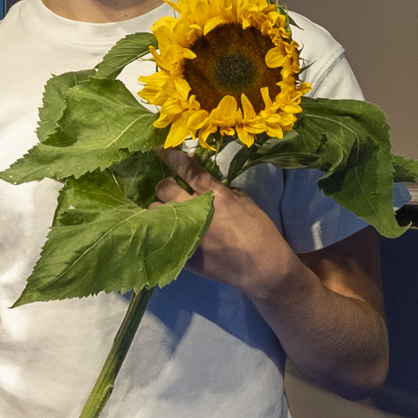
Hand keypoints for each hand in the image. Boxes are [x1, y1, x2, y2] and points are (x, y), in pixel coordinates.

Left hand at [153, 149, 301, 300]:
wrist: (262, 267)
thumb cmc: (259, 231)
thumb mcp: (245, 201)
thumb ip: (222, 189)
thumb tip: (204, 181)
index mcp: (216, 195)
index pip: (188, 169)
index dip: (171, 157)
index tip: (161, 150)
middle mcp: (197, 210)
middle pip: (164, 188)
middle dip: (165, 186)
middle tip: (171, 190)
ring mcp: (186, 232)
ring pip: (155, 211)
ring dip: (160, 209)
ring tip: (169, 213)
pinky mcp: (181, 252)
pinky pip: (159, 234)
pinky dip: (162, 230)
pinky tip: (168, 230)